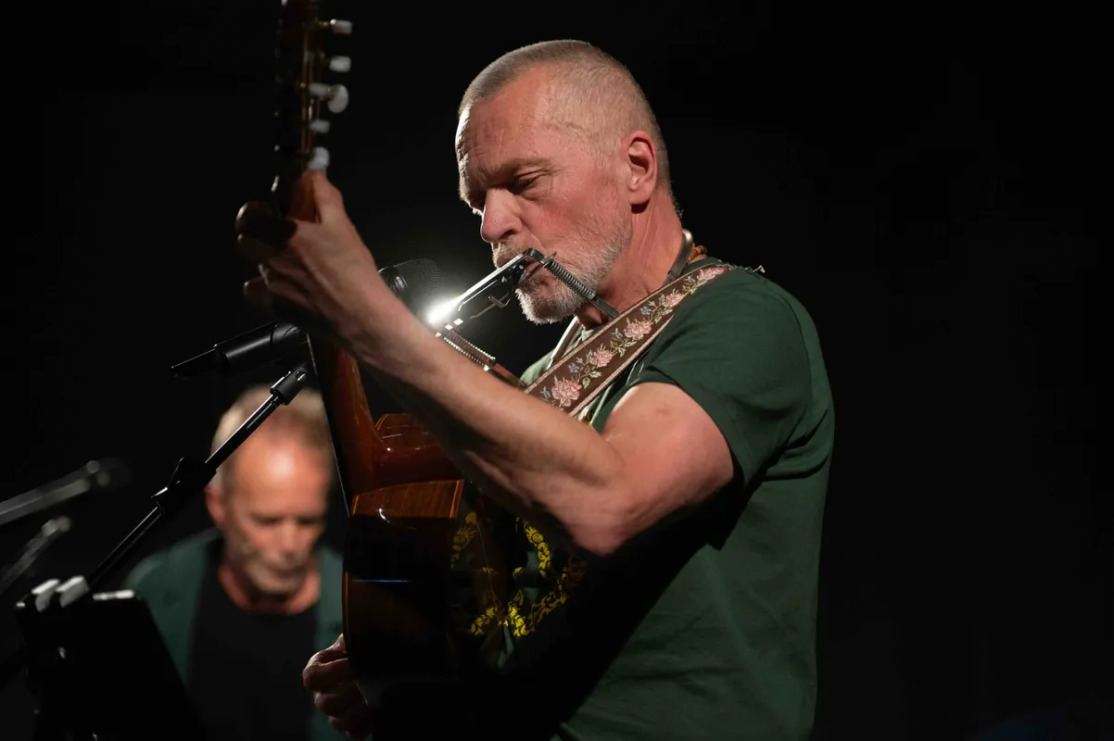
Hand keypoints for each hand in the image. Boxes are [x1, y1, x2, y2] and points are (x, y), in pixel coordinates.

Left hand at [234, 170, 381, 339]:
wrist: (359, 314)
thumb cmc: (353, 268)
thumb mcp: (342, 226)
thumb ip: (324, 196)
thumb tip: (313, 172)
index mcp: (286, 234)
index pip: (248, 217)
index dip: (253, 213)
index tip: (267, 213)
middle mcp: (271, 258)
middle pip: (245, 241)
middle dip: (257, 236)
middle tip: (279, 239)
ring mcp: (270, 284)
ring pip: (255, 266)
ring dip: (268, 262)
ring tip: (293, 267)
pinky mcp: (274, 307)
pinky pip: (256, 293)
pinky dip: (264, 289)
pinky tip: (284, 288)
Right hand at [302, 633, 371, 738]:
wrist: (384, 660)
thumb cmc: (367, 643)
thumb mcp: (358, 636)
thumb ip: (355, 636)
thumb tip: (359, 639)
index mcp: (320, 669)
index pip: (312, 677)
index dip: (331, 672)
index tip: (351, 663)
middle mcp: (324, 693)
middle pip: (324, 703)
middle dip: (349, 692)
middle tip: (369, 682)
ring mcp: (338, 711)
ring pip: (336, 722)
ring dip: (356, 711)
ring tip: (373, 698)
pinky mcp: (355, 725)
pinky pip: (353, 733)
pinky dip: (364, 726)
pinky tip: (375, 712)